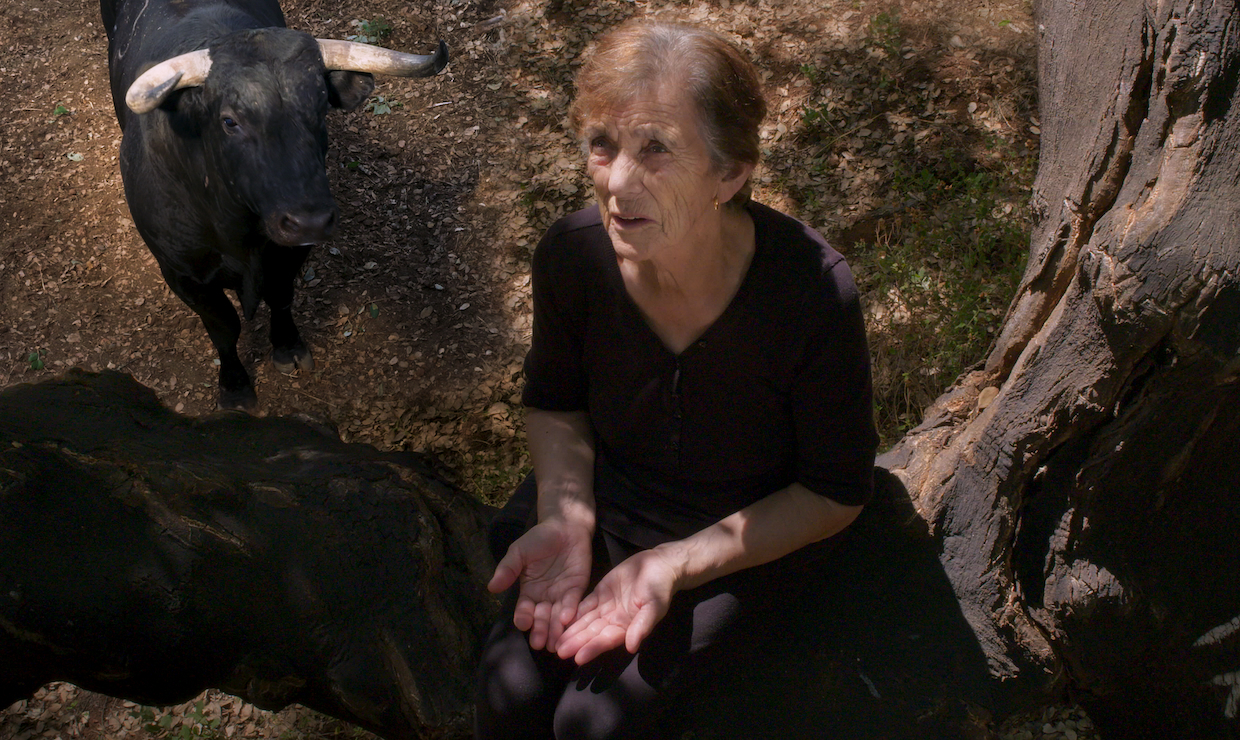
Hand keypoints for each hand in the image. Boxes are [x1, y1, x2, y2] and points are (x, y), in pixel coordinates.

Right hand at [488, 519, 592, 651]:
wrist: (565, 526)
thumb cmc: (539, 539)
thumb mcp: (519, 552)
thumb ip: (507, 569)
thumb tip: (491, 587)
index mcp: (528, 591)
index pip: (524, 609)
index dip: (523, 617)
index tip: (522, 624)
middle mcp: (544, 597)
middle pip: (541, 618)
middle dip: (540, 631)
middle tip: (539, 644)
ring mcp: (561, 595)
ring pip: (556, 616)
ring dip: (555, 630)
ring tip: (554, 642)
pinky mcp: (577, 589)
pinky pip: (573, 603)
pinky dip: (570, 611)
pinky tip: (566, 619)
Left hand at [555, 547, 681, 664]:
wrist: (660, 565)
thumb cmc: (660, 587)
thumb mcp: (654, 606)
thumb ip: (642, 626)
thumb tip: (631, 647)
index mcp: (627, 627)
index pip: (606, 640)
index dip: (592, 648)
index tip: (578, 658)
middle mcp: (613, 621)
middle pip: (592, 633)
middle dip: (576, 642)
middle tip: (559, 651)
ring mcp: (605, 608)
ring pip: (585, 621)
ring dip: (571, 631)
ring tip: (555, 641)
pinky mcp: (600, 594)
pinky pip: (584, 605)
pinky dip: (573, 612)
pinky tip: (559, 619)